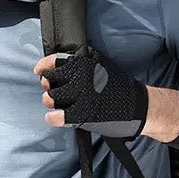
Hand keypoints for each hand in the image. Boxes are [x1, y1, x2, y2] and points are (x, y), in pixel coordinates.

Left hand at [34, 49, 148, 139]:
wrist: (139, 106)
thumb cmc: (118, 85)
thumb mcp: (101, 65)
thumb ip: (81, 63)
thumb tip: (55, 66)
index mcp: (85, 63)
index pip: (55, 60)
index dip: (43, 65)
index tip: (39, 70)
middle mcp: (81, 77)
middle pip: (50, 80)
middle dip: (48, 85)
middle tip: (50, 88)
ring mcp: (82, 95)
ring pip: (52, 98)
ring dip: (50, 100)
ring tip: (54, 101)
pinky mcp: (84, 114)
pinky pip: (60, 116)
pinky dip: (53, 117)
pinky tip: (52, 117)